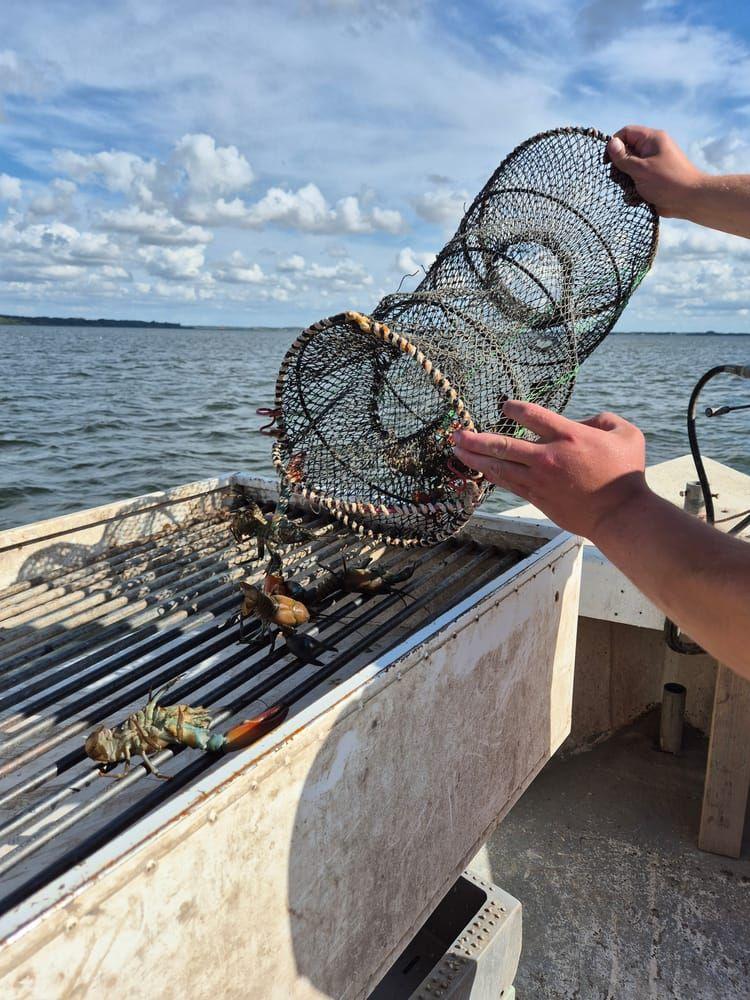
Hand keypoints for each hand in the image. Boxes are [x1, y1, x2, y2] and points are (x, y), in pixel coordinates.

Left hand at [452, 401, 648, 538]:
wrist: (620, 514)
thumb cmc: (626, 473)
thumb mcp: (625, 434)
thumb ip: (603, 419)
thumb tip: (584, 421)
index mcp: (568, 435)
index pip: (530, 415)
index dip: (513, 408)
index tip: (505, 407)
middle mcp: (547, 456)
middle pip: (502, 443)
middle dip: (475, 437)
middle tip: (456, 432)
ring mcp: (539, 479)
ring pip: (498, 466)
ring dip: (474, 456)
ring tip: (455, 449)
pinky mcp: (537, 498)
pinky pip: (507, 483)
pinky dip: (490, 475)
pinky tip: (478, 469)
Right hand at [607, 125, 704, 218]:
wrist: (690, 200)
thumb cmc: (668, 182)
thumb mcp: (641, 169)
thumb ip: (623, 157)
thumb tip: (611, 144)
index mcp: (652, 139)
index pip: (626, 132)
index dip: (614, 144)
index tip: (607, 161)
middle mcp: (652, 149)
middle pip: (626, 151)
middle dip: (619, 167)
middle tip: (620, 179)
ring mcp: (652, 164)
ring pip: (629, 168)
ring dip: (626, 181)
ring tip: (632, 190)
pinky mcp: (653, 179)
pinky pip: (636, 180)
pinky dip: (634, 189)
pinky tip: (638, 197)